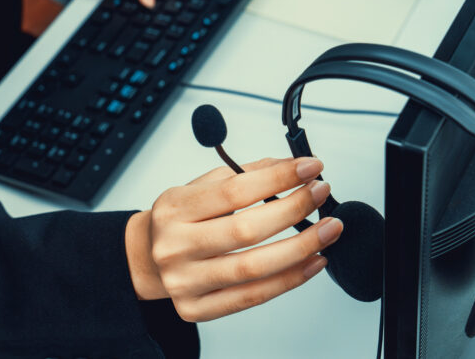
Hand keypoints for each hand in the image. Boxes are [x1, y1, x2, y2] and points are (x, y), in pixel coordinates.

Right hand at [124, 157, 342, 321]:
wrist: (146, 258)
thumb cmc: (180, 221)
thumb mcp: (200, 188)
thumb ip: (245, 175)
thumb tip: (293, 167)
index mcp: (175, 209)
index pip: (235, 191)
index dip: (279, 178)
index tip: (310, 168)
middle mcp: (175, 246)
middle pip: (246, 230)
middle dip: (294, 210)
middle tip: (321, 195)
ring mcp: (184, 282)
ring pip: (253, 269)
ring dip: (300, 248)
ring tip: (328, 230)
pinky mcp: (196, 308)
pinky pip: (252, 297)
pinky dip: (289, 280)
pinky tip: (313, 262)